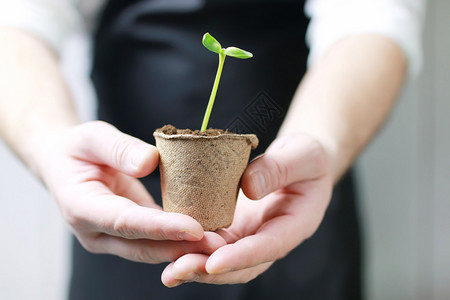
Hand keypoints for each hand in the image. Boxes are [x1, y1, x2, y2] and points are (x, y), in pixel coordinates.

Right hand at [34, 121, 225, 262]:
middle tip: (219, 244)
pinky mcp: (127, 235)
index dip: (160, 227)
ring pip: (151, 250)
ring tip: (220, 243)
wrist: (64, 165)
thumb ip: (118, 148)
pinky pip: (155, 240)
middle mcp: (95, 232)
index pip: (125, 221)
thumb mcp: (92, 137)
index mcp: (81, 207)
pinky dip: (179, 240)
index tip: (194, 228)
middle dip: (181, 247)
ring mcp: (110, 238)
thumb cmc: (77, 149)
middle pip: (142, 245)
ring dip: (185, 249)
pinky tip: (206, 235)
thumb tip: (149, 163)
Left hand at [161, 133, 332, 285]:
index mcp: (295, 224)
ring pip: (222, 258)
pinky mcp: (232, 226)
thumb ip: (280, 168)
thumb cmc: (306, 157)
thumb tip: (249, 187)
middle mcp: (270, 237)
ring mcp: (249, 234)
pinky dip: (190, 246)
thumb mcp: (303, 154)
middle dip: (209, 270)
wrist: (298, 163)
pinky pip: (211, 240)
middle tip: (179, 270)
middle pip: (241, 264)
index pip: (269, 246)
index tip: (214, 262)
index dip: (242, 257)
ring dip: (195, 264)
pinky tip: (168, 246)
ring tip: (169, 271)